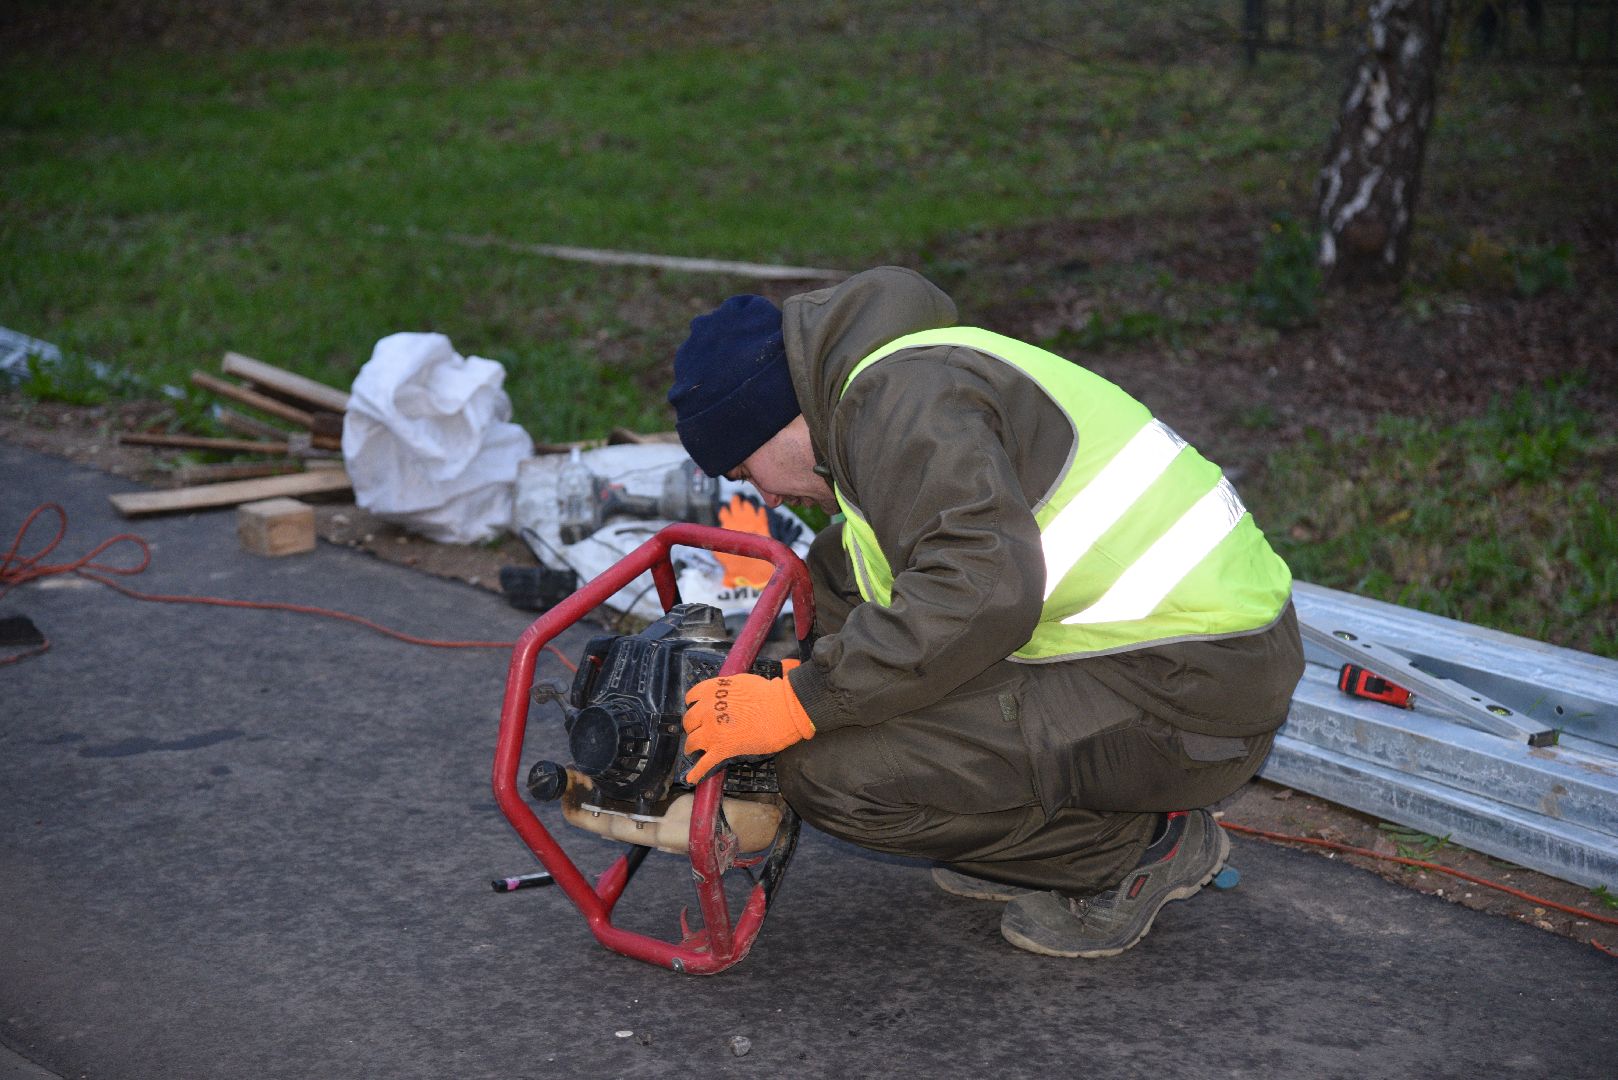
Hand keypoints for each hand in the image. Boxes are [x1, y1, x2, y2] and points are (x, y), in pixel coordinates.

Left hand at [681, 661, 813, 783]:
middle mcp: (706, 710)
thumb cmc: (767, 693)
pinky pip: (704, 763)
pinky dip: (696, 772)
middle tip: (699, 730)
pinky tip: (691, 777)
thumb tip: (725, 695)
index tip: (697, 709)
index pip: (692, 697)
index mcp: (711, 690)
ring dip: (691, 746)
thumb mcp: (740, 681)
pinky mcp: (721, 749)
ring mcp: (712, 731)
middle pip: (689, 721)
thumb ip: (726, 689)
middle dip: (693, 726)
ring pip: (692, 741)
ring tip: (693, 750)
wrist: (780, 710)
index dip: (694, 705)